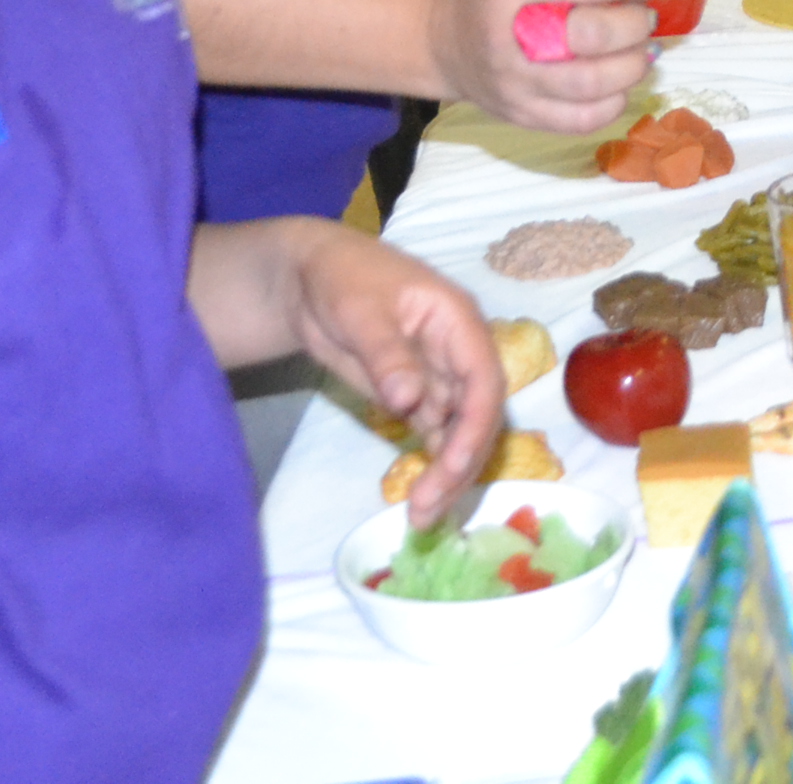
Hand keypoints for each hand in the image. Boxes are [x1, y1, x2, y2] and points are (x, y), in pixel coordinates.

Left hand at [282, 226, 506, 521]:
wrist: (308, 278)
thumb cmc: (342, 277)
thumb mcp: (360, 311)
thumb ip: (387, 355)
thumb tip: (410, 402)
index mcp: (458, 321)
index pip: (484, 379)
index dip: (475, 425)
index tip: (451, 466)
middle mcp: (459, 353)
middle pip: (477, 415)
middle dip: (461, 464)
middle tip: (427, 509)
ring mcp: (441, 377)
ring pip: (460, 433)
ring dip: (449, 474)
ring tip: (422, 516)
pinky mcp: (419, 397)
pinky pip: (437, 436)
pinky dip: (434, 466)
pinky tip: (421, 499)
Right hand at [431, 0, 664, 130]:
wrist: (442, 39)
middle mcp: (509, 40)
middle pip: (590, 37)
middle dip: (634, 26)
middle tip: (647, 19)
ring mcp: (515, 86)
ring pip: (592, 86)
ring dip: (633, 67)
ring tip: (642, 53)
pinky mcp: (522, 117)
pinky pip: (582, 121)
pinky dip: (615, 103)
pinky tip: (619, 83)